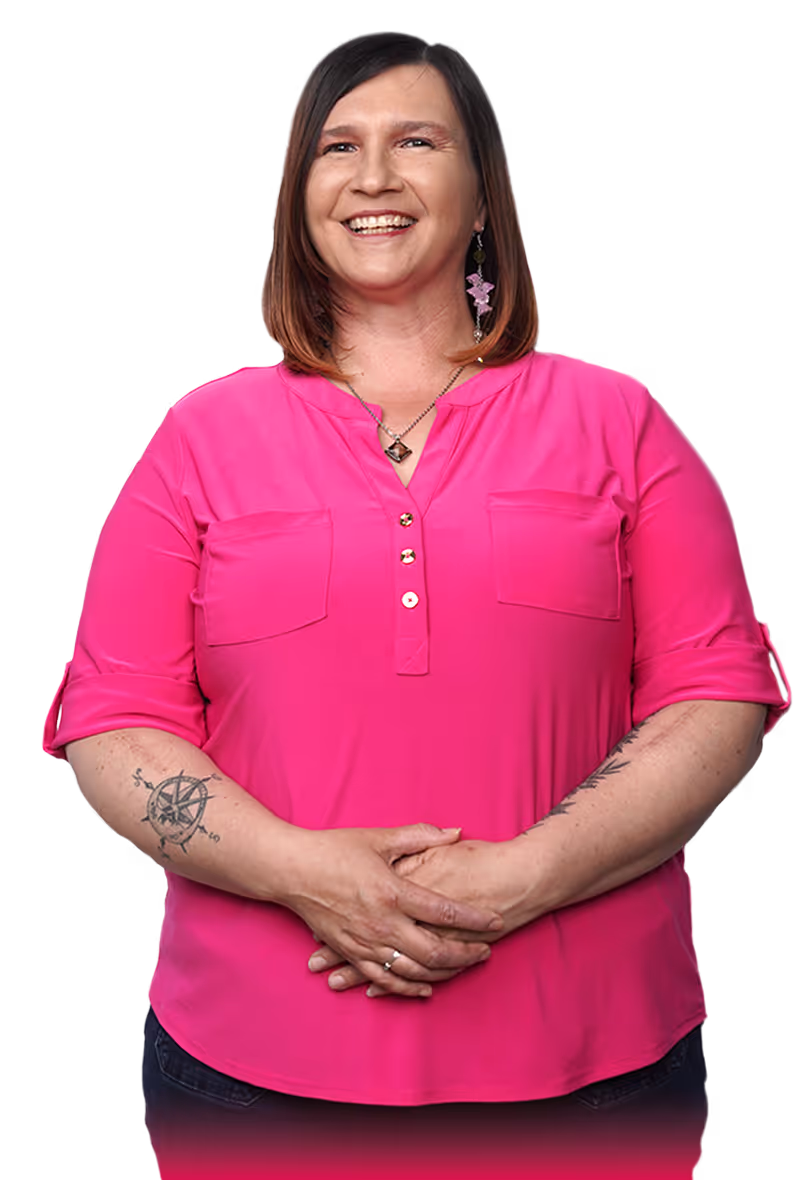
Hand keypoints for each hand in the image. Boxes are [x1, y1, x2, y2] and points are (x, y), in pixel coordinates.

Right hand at [282, 823, 505, 998]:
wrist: (290, 870)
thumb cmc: (334, 849)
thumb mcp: (378, 838)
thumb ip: (420, 836)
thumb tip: (456, 832)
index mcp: (392, 891)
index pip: (444, 911)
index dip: (474, 918)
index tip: (496, 920)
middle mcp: (381, 923)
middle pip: (435, 950)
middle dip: (466, 953)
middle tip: (487, 950)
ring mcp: (365, 942)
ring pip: (413, 970)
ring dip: (444, 973)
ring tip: (464, 966)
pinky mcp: (351, 953)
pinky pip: (385, 980)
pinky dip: (409, 987)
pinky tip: (427, 987)